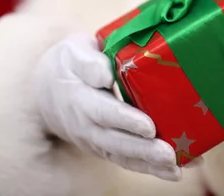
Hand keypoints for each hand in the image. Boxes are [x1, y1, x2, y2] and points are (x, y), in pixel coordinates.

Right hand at [34, 34, 180, 180]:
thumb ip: (89, 61)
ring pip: (123, 156)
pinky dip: (150, 168)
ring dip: (150, 166)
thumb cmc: (69, 64)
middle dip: (144, 150)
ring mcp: (95, 141)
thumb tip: (105, 73)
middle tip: (169, 154)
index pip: (104, 113)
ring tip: (176, 169)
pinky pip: (127, 160)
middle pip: (116, 142)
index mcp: (80, 99)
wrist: (46, 90)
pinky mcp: (105, 147)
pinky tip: (174, 171)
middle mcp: (86, 126)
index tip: (149, 127)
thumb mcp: (74, 52)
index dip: (126, 121)